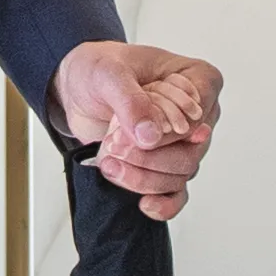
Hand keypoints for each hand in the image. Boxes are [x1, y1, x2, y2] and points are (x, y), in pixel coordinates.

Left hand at [49, 41, 222, 219]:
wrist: (77, 89)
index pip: (198, 117)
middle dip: (150, 158)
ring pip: (180, 175)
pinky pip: (177, 194)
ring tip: (110, 164)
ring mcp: (184, 144)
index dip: (167, 133)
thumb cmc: (99, 70)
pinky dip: (163, 204)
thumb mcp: (109, 74)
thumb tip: (150, 136)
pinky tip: (145, 205)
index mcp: (197, 80)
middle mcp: (198, 115)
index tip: (137, 135)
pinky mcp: (166, 166)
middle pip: (191, 152)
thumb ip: (131, 101)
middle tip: (114, 147)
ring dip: (143, 177)